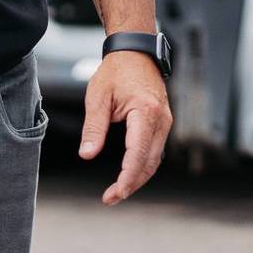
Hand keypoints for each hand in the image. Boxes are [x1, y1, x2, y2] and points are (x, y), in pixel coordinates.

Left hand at [82, 50, 172, 204]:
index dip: (127, 177)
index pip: (138, 154)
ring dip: (137, 178)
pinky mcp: (162, 123)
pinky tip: (128, 175)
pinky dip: (142, 166)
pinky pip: (154, 151)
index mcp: (145, 112)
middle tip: (110, 199)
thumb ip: (93, 128)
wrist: (135, 53)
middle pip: (149, 162)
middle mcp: (161, 120)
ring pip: (154, 160)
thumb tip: (87, 155)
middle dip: (131, 184)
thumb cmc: (116, 72)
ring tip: (117, 192)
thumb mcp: (98, 98)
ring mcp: (165, 122)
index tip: (115, 193)